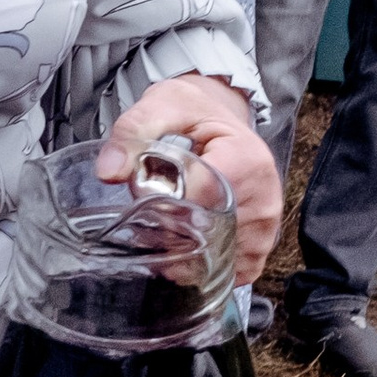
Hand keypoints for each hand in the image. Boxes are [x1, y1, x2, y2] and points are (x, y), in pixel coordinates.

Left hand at [100, 72, 281, 280]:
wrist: (219, 113)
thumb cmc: (193, 112)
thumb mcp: (160, 106)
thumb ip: (132, 133)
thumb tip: (109, 171)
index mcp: (246, 159)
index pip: (200, 200)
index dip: (164, 202)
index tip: (148, 191)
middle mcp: (264, 196)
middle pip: (209, 235)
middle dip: (170, 232)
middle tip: (151, 215)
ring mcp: (266, 225)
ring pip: (219, 259)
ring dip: (185, 253)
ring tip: (169, 225)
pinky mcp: (262, 243)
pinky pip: (233, 270)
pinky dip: (206, 265)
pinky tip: (189, 244)